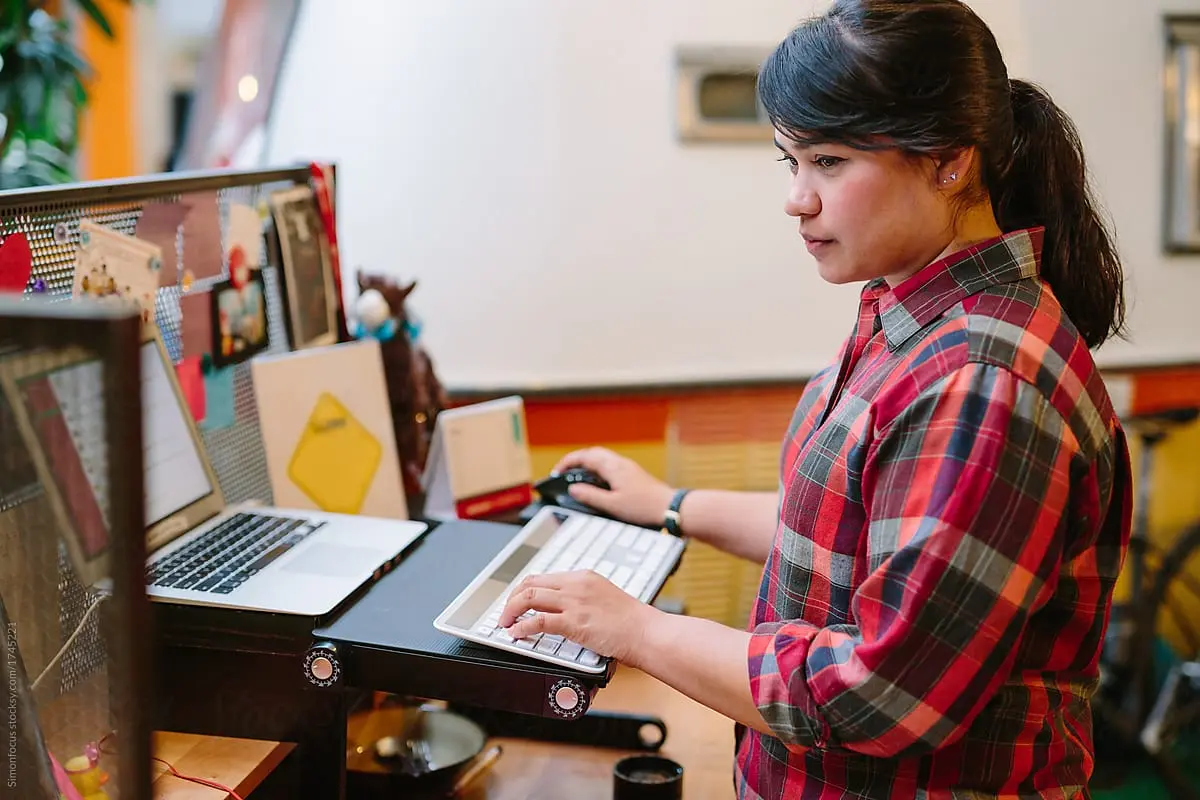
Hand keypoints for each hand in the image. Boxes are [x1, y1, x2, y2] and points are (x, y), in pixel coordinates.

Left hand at [498, 570, 654, 663]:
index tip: (516, 601)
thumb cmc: (630, 621)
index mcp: (583, 577)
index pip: (543, 577)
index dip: (524, 590)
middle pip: (530, 583)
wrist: (645, 632)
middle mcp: (576, 585)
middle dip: (512, 599)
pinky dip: (522, 627)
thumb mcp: (604, 598)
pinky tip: (517, 634)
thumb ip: (583, 598)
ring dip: (511, 611)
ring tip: (505, 624)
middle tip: (505, 613)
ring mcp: (574, 602)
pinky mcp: (574, 622)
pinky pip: (538, 621)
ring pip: (529, 597)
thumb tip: (562, 609)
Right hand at [552, 447, 672, 527]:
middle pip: (593, 453)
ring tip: (579, 477)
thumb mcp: (612, 505)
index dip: (568, 462)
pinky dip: (599, 469)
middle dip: (577, 460)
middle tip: (565, 472)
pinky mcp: (633, 474)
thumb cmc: (644, 507)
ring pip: (603, 457)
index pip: (585, 456)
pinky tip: (598, 483)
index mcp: (612, 467)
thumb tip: (573, 489)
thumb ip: (590, 496)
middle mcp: (620, 463)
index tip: (557, 471)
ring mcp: (628, 467)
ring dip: (588, 463)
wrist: (669, 507)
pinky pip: (611, 465)